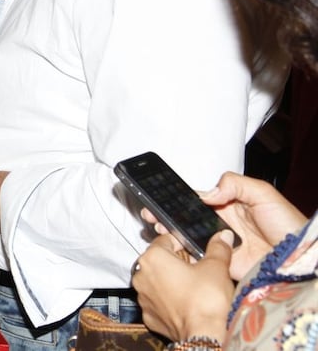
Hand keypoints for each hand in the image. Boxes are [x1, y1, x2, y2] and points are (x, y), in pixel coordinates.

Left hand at [132, 231, 233, 341]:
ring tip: (194, 289)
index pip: (166, 240)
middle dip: (177, 263)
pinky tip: (186, 305)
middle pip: (159, 261)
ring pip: (157, 282)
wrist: (204, 335)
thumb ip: (218, 248)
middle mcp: (141, 276)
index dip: (183, 243)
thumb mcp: (216, 267)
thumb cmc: (207, 299)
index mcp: (153, 257)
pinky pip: (158, 302)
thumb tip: (223, 236)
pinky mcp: (148, 316)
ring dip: (172, 282)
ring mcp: (143, 298)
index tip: (196, 251)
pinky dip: (169, 302)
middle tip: (198, 270)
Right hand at [141, 172, 306, 279]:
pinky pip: (199, 260)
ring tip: (158, 228)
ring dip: (170, 234)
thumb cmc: (288, 224)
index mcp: (228, 206)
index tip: (157, 194)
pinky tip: (173, 249)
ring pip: (187, 239)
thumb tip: (207, 193)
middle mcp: (219, 226)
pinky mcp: (222, 265)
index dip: (175, 197)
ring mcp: (219, 246)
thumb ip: (235, 184)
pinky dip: (184, 256)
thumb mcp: (264, 194)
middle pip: (185, 219)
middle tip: (150, 213)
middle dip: (165, 215)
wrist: (301, 257)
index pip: (195, 199)